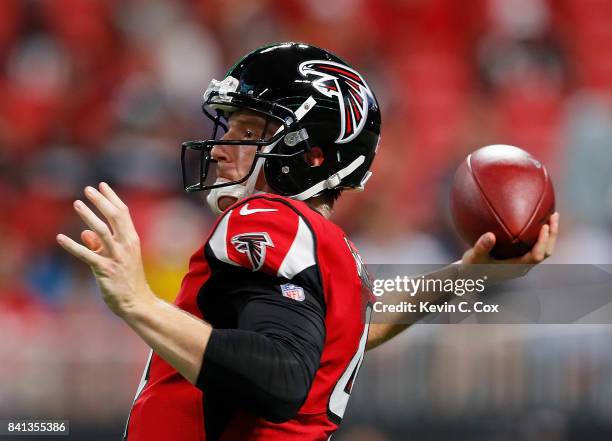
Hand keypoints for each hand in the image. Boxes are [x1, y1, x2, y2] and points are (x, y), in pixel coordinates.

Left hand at [57, 183, 154, 316]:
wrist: (136, 302)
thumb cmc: (127, 279)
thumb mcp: (117, 258)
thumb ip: (100, 245)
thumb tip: (84, 233)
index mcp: (131, 239)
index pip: (123, 213)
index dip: (112, 198)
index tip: (102, 185)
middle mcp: (126, 245)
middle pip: (115, 217)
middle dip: (101, 201)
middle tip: (88, 189)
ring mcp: (116, 257)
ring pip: (102, 231)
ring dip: (89, 216)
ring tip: (77, 203)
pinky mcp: (105, 270)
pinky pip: (87, 255)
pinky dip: (73, 246)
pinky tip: (60, 238)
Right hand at [459, 212, 559, 282]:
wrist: (472, 277)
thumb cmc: (473, 267)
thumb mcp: (474, 257)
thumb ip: (482, 247)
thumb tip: (490, 235)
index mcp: (516, 267)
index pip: (536, 256)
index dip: (543, 242)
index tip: (544, 226)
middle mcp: (523, 266)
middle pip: (546, 252)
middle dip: (552, 235)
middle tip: (553, 215)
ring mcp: (523, 263)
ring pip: (543, 250)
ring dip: (549, 234)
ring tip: (551, 216)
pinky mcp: (520, 259)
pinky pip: (535, 246)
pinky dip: (540, 235)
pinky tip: (536, 221)